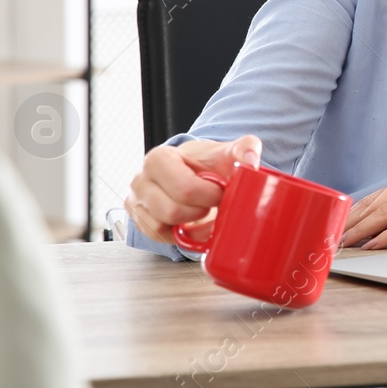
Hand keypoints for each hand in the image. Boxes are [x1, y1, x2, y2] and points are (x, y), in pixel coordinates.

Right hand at [125, 134, 261, 244]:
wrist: (193, 172)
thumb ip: (244, 149)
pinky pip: (160, 238)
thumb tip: (250, 161)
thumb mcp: (227, 152)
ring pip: (163, 227)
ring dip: (190, 224)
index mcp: (159, 159)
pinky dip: (180, 234)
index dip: (209, 195)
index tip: (221, 191)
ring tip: (202, 210)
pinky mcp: (140, 222)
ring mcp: (136, 203)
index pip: (184, 188)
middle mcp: (140, 181)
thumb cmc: (206, 163)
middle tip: (213, 203)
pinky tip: (192, 222)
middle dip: (200, 211)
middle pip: (172, 211)